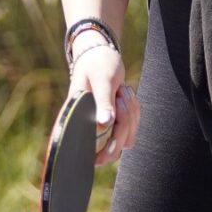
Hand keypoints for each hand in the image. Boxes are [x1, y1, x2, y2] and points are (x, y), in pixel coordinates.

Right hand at [70, 39, 138, 164]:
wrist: (102, 55)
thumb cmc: (97, 64)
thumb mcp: (101, 79)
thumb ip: (103, 101)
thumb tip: (104, 123)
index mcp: (77, 118)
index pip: (82, 149)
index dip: (95, 156)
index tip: (106, 153)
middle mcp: (89, 128)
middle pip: (111, 149)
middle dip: (123, 124)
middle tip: (119, 95)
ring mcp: (104, 128)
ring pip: (126, 140)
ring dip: (131, 116)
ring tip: (121, 91)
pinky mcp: (116, 124)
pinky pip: (133, 129)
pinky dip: (135, 112)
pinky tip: (125, 94)